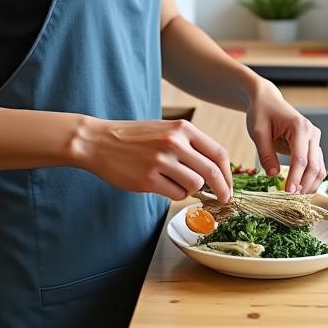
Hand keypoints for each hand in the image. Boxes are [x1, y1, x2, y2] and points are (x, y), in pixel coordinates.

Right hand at [74, 118, 232, 202]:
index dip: (228, 174)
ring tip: (177, 184)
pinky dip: (175, 195)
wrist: (98, 141)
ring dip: (192, 191)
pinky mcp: (147, 179)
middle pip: (211, 172)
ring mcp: (160, 161)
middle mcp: (174, 142)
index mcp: (183, 128)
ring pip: (194, 185)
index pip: (218, 153)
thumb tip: (215, 172)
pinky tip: (163, 186)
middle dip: (221, 190)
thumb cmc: (135, 137)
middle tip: (223, 199)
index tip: (228, 185)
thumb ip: (190, 146)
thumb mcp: (166, 130)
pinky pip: (175, 194)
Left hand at [246, 83, 325, 193]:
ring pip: (319, 167)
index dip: (295, 178)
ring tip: (297, 198)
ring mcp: (315, 139)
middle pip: (314, 165)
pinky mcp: (312, 145)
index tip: (288, 193)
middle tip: (292, 200)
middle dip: (304, 184)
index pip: (301, 159)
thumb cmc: (261, 113)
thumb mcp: (257, 132)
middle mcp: (312, 133)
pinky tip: (301, 189)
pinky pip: (316, 165)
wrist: (267, 100)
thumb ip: (266, 153)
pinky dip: (310, 178)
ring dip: (310, 184)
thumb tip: (273, 175)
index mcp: (299, 127)